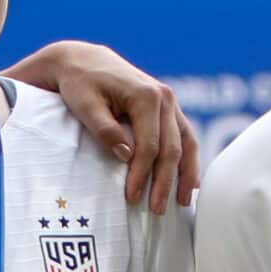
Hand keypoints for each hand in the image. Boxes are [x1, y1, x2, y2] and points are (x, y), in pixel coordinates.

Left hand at [38, 42, 199, 211]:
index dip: (142, 175)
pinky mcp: (168, 108)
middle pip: (171, 149)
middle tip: (156, 210)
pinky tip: (190, 182)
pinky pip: (186, 137)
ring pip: (186, 143)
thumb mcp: (85, 104)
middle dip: (164, 182)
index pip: (149, 145)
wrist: (83, 61)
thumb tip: (126, 156)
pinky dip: (189, 160)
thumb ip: (104, 129)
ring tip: (183, 203)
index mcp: (146, 96)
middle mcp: (164, 98)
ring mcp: (170, 102)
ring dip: (186, 175)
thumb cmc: (80, 83)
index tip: (132, 198)